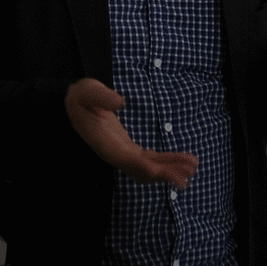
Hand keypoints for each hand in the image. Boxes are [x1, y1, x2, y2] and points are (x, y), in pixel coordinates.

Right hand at [64, 78, 198, 191]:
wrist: (74, 104)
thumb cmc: (80, 97)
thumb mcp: (87, 91)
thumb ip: (102, 97)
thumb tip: (121, 102)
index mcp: (104, 143)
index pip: (127, 160)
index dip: (145, 167)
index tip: (163, 173)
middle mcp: (114, 153)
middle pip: (142, 169)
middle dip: (165, 172)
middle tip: (188, 173)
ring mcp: (122, 153)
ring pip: (148, 166)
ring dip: (170, 168)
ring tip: (192, 167)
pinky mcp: (128, 149)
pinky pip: (149, 159)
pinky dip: (166, 161)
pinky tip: (182, 161)